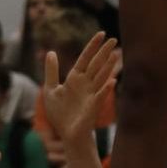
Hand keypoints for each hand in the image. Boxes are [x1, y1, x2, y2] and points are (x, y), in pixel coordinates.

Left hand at [42, 32, 118, 147]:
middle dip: (104, 52)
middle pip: (96, 64)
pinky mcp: (93, 107)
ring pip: (101, 77)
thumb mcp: (50, 90)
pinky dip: (106, 89)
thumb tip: (51, 52)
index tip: (101, 33)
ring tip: (116, 55)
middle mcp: (85, 84)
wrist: (65, 134)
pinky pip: (100, 96)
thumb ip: (51, 71)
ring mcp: (91, 94)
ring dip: (109, 67)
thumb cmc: (60, 114)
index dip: (93, 46)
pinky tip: (112, 81)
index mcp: (75, 78)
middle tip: (114, 39)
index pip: (85, 58)